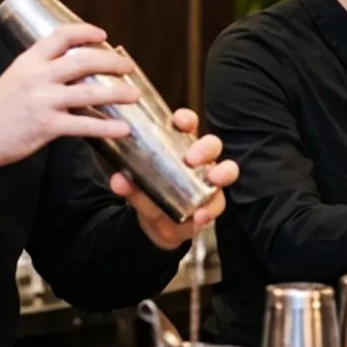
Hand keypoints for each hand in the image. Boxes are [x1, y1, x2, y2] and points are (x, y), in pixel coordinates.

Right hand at [0, 23, 139, 176]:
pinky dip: (107, 127)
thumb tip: (73, 72)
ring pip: (90, 92)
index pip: (62, 35)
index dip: (86, 32)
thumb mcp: (14, 78)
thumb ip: (41, 72)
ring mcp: (43, 101)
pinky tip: (122, 129)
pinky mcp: (46, 126)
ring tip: (133, 95)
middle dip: (112, 61)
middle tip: (128, 66)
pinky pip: (84, 125)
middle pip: (84, 60)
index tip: (103, 35)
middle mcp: (38, 76)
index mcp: (29, 60)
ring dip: (117, 93)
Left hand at [110, 108, 238, 249]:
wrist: (160, 227)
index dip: (187, 119)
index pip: (187, 125)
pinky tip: (200, 217)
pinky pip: (219, 203)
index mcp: (180, 146)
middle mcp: (200, 160)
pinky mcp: (215, 202)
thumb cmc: (151, 197)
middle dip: (205, 148)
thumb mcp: (137, 191)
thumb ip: (129, 186)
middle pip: (212, 144)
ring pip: (227, 169)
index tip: (180, 121)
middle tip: (191, 158)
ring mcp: (210, 180)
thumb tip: (119, 179)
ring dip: (222, 173)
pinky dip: (210, 210)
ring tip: (212, 180)